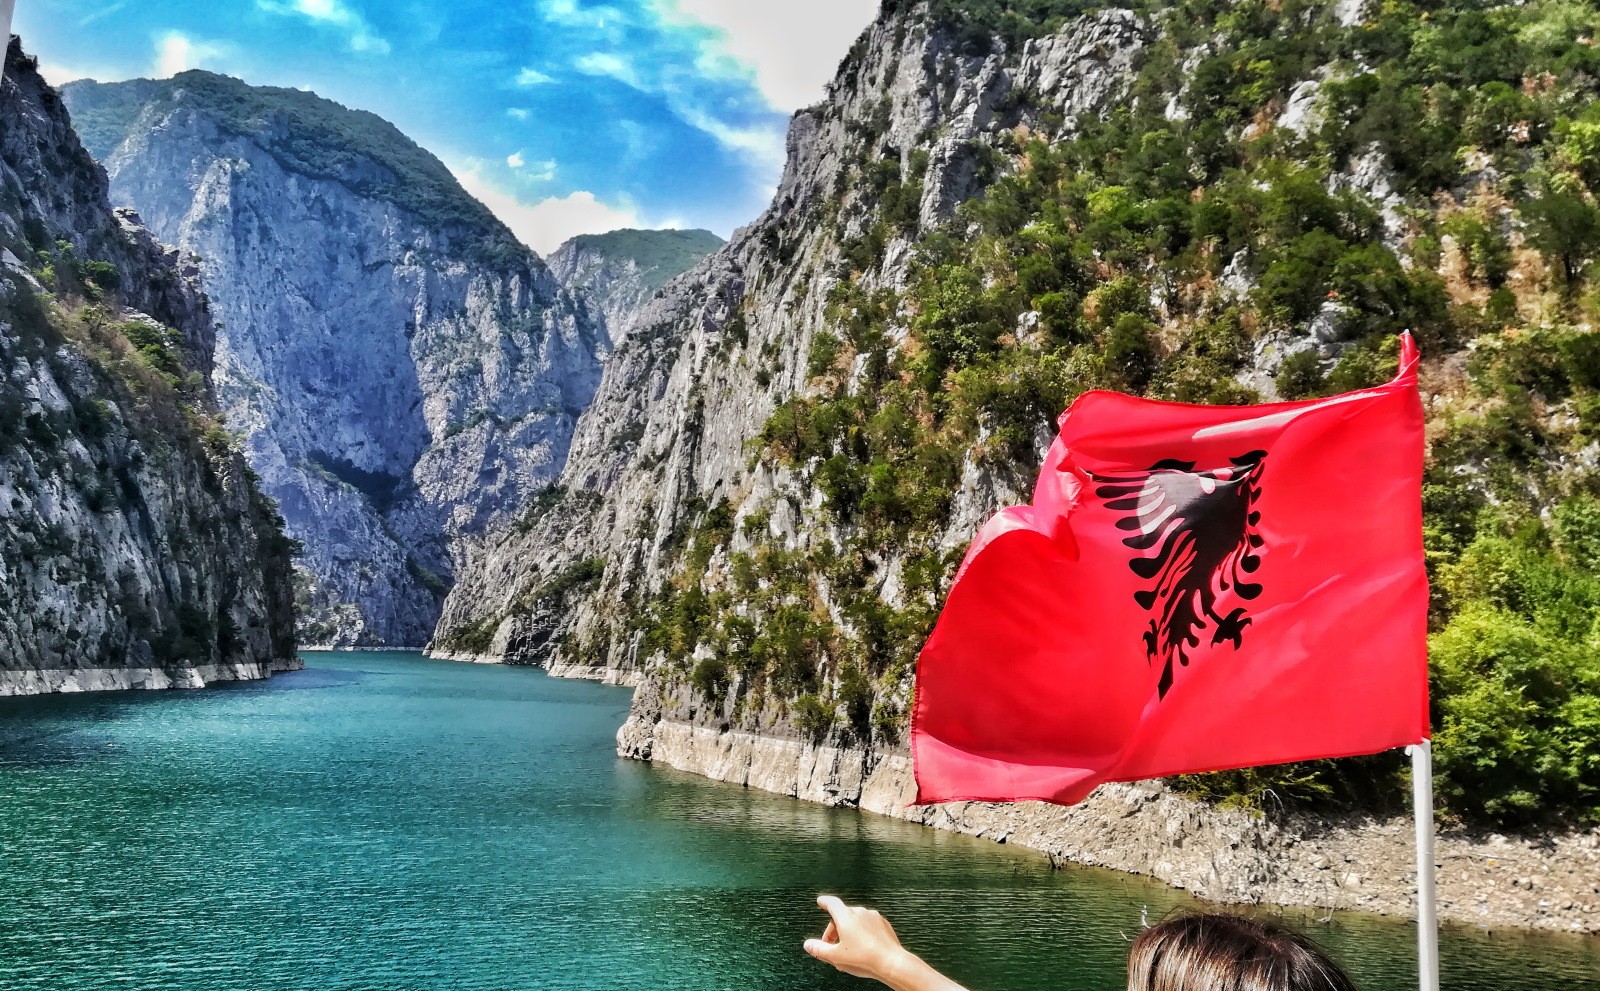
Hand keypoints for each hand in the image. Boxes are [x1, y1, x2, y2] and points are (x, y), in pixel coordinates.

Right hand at [803, 895, 968, 990]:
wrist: (891, 962)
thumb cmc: (864, 959)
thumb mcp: (836, 957)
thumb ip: (819, 949)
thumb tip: (808, 945)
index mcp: (846, 917)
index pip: (832, 903)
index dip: (825, 902)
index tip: (821, 901)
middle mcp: (860, 913)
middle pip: (842, 915)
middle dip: (835, 929)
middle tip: (832, 945)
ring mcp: (873, 917)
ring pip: (856, 920)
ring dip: (849, 931)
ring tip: (848, 949)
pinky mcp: (883, 924)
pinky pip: (868, 925)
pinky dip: (863, 932)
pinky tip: (863, 947)